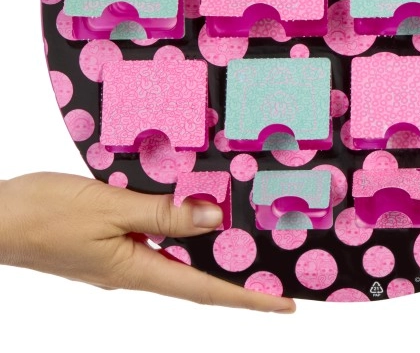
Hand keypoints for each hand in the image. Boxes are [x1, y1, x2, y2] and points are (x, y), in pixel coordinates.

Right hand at [0, 172, 294, 311]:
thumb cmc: (41, 213)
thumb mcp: (108, 207)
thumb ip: (162, 213)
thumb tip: (215, 219)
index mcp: (135, 269)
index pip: (205, 290)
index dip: (248, 298)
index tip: (286, 304)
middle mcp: (131, 270)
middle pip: (197, 277)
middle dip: (238, 275)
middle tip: (279, 265)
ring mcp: (116, 259)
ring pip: (175, 256)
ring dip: (211, 250)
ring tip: (248, 237)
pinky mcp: (104, 242)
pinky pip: (153, 239)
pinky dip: (180, 229)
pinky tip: (192, 210)